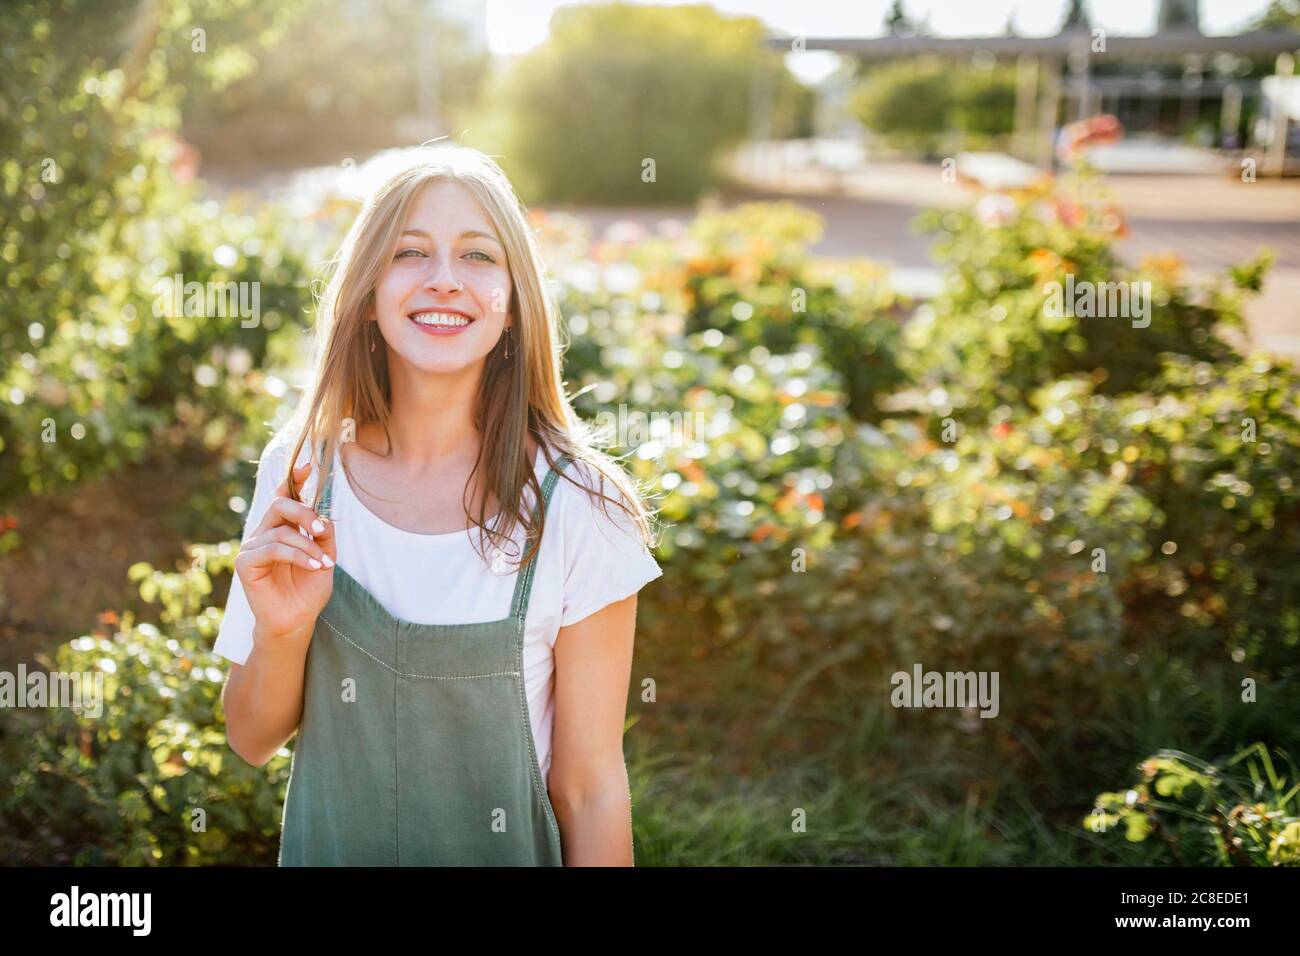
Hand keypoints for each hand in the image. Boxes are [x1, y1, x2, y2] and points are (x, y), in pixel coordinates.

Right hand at [234, 461, 337, 644]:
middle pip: (279, 505)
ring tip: (324, 564)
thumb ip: (324, 535)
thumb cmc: (308, 590)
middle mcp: (264, 532)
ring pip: (281, 531)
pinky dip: (298, 555)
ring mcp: (252, 547)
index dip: (293, 480)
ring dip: (308, 546)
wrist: (297, 620)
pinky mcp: (245, 563)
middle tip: (321, 529)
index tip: (308, 467)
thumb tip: (322, 517)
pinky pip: (273, 549)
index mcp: (282, 527)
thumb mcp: (325, 557)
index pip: (284, 497)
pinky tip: (314, 566)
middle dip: (304, 513)